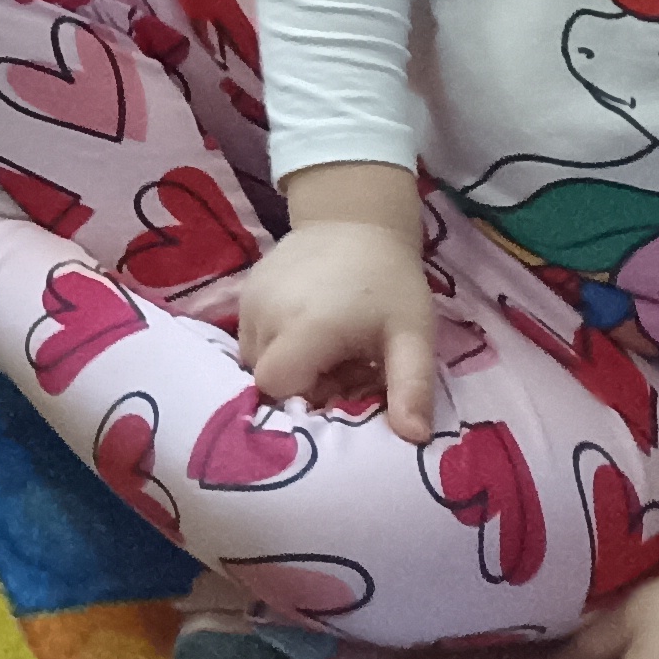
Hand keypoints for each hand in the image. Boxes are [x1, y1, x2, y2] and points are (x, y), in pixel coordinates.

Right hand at [235, 188, 437, 440]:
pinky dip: (275, 344)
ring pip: (254, 358)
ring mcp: (249, 300)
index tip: (340, 388)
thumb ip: (411, 387)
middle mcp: (266, 315)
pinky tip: (308, 329)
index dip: (306, 398)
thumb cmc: (390, 283)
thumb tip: (414, 439)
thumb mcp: (413, 336)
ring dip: (286, 364)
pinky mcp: (244, 291)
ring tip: (326, 348)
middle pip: (265, 377)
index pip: (278, 387)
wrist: (355, 220)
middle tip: (341, 368)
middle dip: (300, 384)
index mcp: (306, 329)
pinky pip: (249, 335)